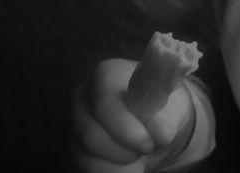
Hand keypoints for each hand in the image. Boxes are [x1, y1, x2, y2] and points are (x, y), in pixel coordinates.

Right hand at [70, 58, 195, 172]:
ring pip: (85, 157)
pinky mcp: (71, 148)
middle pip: (89, 135)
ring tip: (139, 160)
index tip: (149, 144)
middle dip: (122, 151)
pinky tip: (128, 168)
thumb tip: (160, 135)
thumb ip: (165, 118)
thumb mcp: (169, 104)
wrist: (148, 112)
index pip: (105, 104)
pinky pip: (84, 168)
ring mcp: (71, 125)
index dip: (126, 129)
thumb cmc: (156, 102)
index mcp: (105, 76)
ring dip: (116, 166)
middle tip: (147, 151)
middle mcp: (80, 98)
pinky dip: (109, 171)